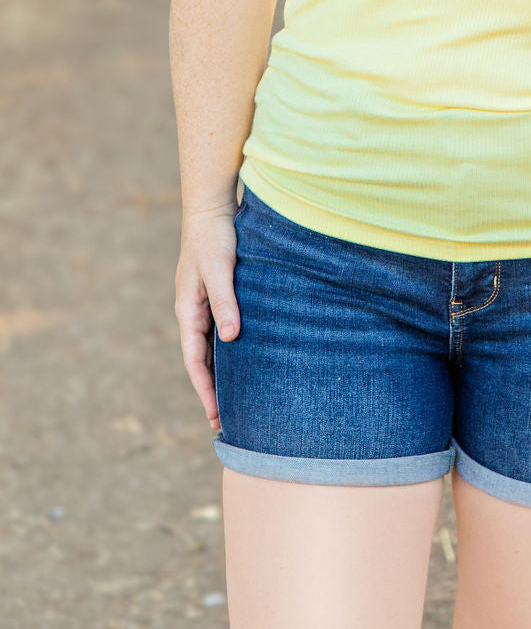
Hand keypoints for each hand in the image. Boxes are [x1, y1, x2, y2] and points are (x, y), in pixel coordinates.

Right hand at [174, 205, 241, 433]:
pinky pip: (220, 331)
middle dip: (211, 390)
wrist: (212, 208)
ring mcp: (204, 305)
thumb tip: (231, 339)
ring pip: (210, 348)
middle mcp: (193, 312)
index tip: (215, 415)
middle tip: (226, 420)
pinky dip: (228, 351)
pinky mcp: (216, 296)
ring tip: (236, 399)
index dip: (204, 389)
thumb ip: (225, 303)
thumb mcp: (220, 270)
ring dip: (220, 373)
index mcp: (188, 311)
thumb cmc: (215, 238)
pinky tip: (244, 360)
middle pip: (200, 360)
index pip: (194, 361)